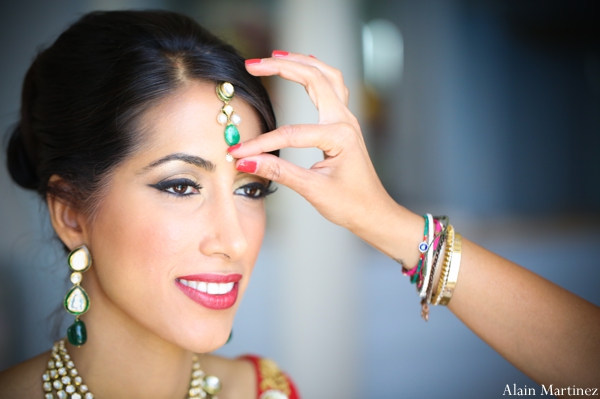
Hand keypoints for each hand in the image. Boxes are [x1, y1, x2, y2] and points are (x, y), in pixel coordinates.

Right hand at [229, 51, 397, 233]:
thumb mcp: (313, 190)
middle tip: (252, 64)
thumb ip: (279, 172)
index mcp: (339, 136)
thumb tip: (247, 162)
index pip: (291, 134)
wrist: (374, 212)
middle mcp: (345, 121)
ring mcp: (346, 119)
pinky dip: (316, 71)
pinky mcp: (343, 123)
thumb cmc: (351, 203)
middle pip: (313, 79)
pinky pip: (332, 86)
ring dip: (300, 62)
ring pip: (325, 76)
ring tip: (274, 56)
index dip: (261, 143)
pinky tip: (304, 64)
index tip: (238, 152)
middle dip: (281, 67)